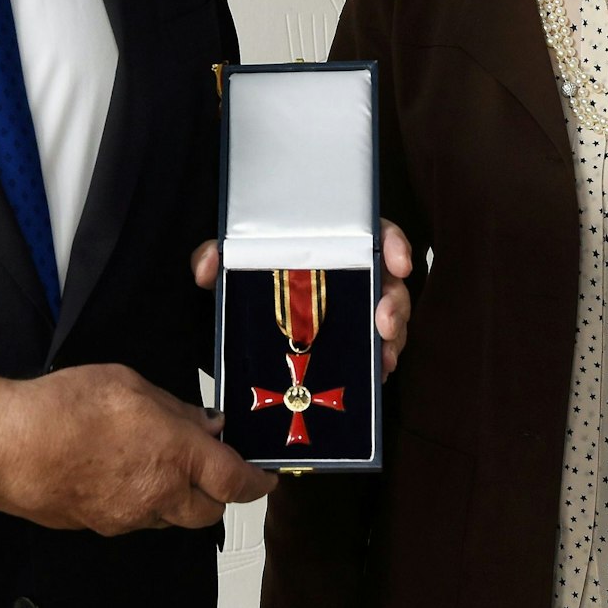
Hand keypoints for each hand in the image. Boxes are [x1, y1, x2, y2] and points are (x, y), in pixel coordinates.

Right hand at [0, 365, 274, 533]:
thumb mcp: (131, 384)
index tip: (266, 477)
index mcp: (176, 455)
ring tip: (154, 460)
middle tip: (209, 464)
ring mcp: (128, 518)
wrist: (6, 446)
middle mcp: (159, 495)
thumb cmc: (62, 408)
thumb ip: (175, 408)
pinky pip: (135, 519)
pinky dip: (140, 500)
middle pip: (209, 512)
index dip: (257, 482)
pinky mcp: (100, 527)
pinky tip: (120, 471)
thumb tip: (204, 422)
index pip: (236, 481)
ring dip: (176, 497)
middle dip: (216, 491)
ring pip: (171, 517)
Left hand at [192, 218, 414, 375]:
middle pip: (389, 281)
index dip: (395, 243)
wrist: (235, 322)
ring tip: (383, 359)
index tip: (400, 262)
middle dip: (395, 302)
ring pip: (389, 319)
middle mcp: (350, 276)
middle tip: (384, 322)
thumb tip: (208, 264)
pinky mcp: (349, 343)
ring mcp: (353, 311)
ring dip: (393, 338)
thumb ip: (213, 255)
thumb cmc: (244, 282)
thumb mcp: (227, 263)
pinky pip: (375, 350)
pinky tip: (377, 374)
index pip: (373, 232)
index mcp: (329, 246)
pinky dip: (380, 362)